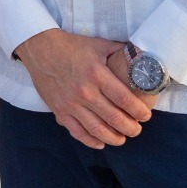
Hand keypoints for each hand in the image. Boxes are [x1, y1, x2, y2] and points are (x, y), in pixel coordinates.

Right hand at [13, 29, 153, 149]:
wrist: (40, 49)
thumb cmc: (72, 46)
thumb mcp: (98, 45)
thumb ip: (120, 52)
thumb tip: (141, 57)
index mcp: (97, 74)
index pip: (125, 99)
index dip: (139, 111)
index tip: (146, 116)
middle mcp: (85, 91)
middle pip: (114, 118)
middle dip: (131, 128)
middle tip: (137, 129)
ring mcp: (71, 103)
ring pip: (98, 129)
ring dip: (114, 138)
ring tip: (123, 138)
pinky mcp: (59, 110)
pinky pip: (78, 132)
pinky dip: (91, 141)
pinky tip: (101, 143)